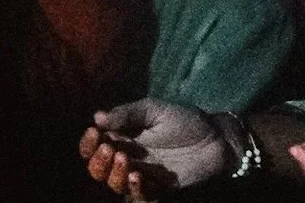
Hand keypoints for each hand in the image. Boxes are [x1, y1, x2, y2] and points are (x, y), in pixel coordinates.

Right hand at [80, 100, 231, 196]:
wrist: (215, 139)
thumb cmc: (184, 119)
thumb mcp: (154, 110)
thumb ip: (128, 113)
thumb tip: (97, 116)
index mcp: (123, 136)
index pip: (95, 145)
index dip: (88, 143)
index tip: (94, 131)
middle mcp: (127, 158)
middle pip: (98, 169)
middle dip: (97, 162)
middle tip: (109, 149)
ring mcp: (142, 175)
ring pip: (115, 185)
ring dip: (114, 174)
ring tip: (124, 159)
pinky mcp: (158, 190)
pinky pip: (139, 198)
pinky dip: (134, 190)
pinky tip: (137, 176)